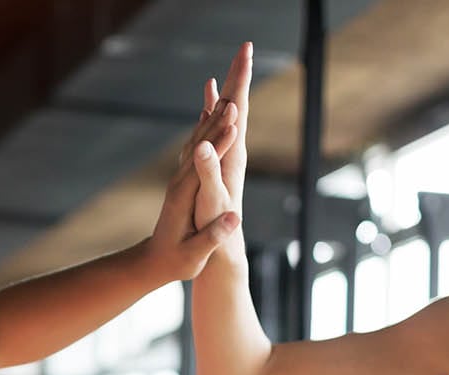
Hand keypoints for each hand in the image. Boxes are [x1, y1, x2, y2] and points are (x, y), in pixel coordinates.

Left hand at [143, 73, 241, 281]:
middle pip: (200, 148)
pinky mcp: (183, 181)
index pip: (203, 167)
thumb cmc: (175, 262)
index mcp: (183, 199)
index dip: (218, 147)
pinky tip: (211, 116)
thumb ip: (212, 236)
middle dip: (217, 125)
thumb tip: (234, 218)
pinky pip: (195, 150)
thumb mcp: (194, 255)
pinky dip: (205, 131)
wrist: (153, 262)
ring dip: (212, 122)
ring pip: (197, 144)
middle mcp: (179, 184)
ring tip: (229, 100)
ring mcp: (179, 180)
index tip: (234, 128)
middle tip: (235, 101)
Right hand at [197, 42, 253, 228]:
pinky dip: (210, 115)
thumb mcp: (210, 201)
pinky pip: (214, 133)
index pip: (239, 110)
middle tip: (244, 46)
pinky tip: (208, 108)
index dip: (240, 81)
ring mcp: (225, 161)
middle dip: (239, 77)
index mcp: (231, 157)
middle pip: (238, 107)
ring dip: (226, 93)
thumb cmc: (215, 230)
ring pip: (226, 118)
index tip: (244, 53)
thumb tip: (203, 145)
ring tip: (224, 71)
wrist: (222, 254)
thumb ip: (208, 172)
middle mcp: (232, 154)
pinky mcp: (216, 168)